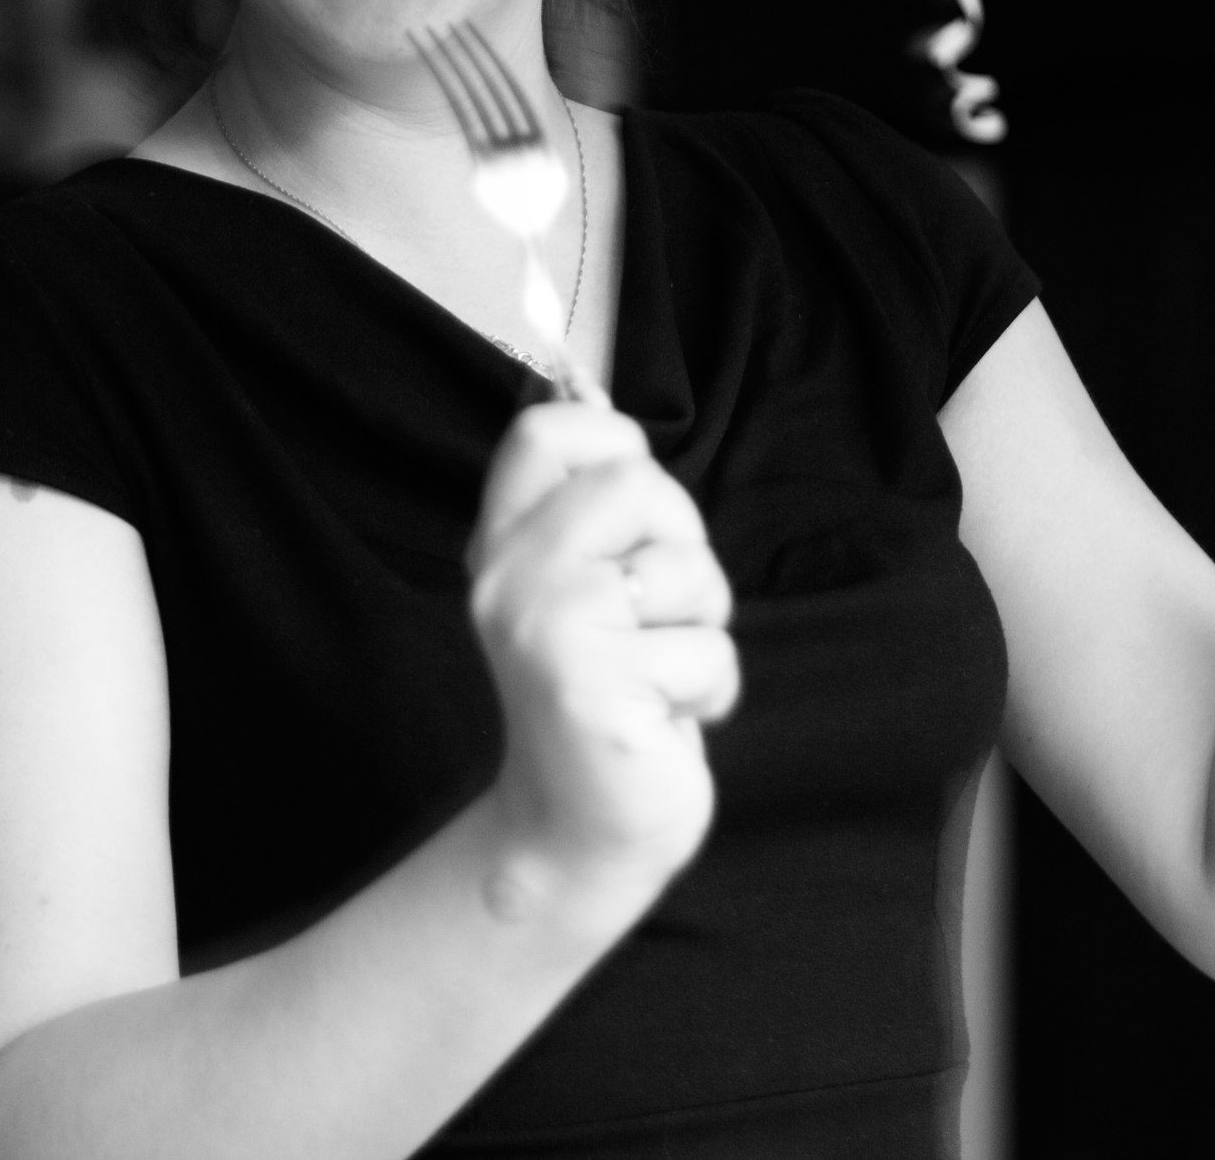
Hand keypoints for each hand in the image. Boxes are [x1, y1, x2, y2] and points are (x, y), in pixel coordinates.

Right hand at [466, 402, 737, 891]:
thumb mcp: (585, 587)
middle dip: (683, 551)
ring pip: (685, 571)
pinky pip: (707, 652)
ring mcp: (544, 629)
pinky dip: (709, 694)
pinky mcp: (590, 687)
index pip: (549, 430)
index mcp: (504, 542)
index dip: (614, 445)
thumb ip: (589, 504)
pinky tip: (664, 722)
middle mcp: (508, 577)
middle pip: (637, 484)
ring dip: (702, 631)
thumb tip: (582, 381)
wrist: (575, 832)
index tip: (631, 518)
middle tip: (655, 618)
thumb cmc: (607, 699)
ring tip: (658, 676)